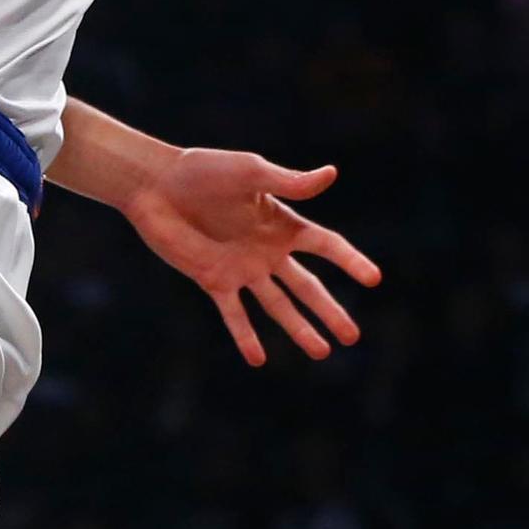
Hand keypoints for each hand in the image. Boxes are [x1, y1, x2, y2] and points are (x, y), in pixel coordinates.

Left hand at [120, 148, 382, 365]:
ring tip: (322, 353)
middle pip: (307, 286)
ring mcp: (242, 268)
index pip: (326, 246)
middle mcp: (267, 249)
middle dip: (330, 311)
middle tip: (353, 337)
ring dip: (299, 330)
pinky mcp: (213, 280)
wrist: (155, 184)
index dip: (350, 261)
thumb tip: (332, 174)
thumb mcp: (251, 172)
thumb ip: (289, 182)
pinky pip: (234, 314)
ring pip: (278, 306)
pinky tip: (259, 359)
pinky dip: (245, 336)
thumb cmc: (204, 169)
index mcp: (281, 222)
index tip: (374, 280)